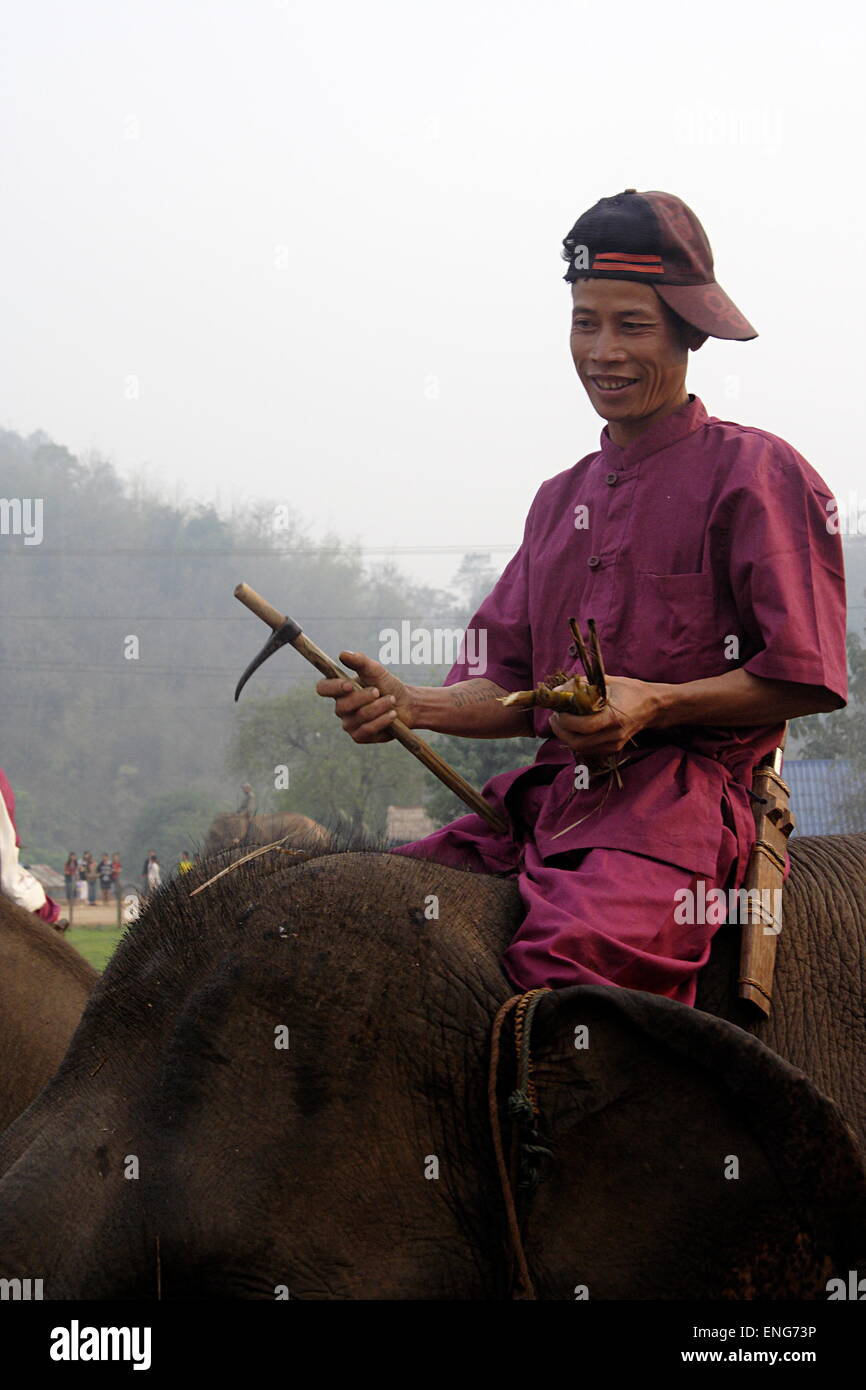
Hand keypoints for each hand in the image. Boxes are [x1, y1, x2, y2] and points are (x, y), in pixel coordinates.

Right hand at [315, 651, 413, 743]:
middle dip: (363, 697)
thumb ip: (360, 661)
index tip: (349, 685)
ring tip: (391, 700)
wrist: (406, 704)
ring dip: (379, 706)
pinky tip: (393, 714)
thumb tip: (342, 654)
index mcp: (339, 690)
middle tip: (378, 691)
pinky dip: (383, 720)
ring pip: (359, 716)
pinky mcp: (359, 736)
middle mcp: (341, 708)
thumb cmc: (387, 685)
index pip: (323, 688)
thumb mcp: (375, 670)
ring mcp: (349, 724)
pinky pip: (367, 729)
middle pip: (342, 705)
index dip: (333, 687)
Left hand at [548, 675, 662, 758]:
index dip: (567, 721)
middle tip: (554, 717)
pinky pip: (588, 749)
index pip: (585, 726)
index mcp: (614, 717)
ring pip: (581, 748)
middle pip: (579, 742)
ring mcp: (614, 744)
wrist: (652, 706)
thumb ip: (581, 685)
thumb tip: (557, 691)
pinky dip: (576, 740)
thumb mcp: (607, 681)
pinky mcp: (613, 748)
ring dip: (566, 736)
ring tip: (561, 722)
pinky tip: (573, 728)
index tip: (559, 710)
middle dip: (561, 731)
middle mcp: (615, 735)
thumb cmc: (629, 690)